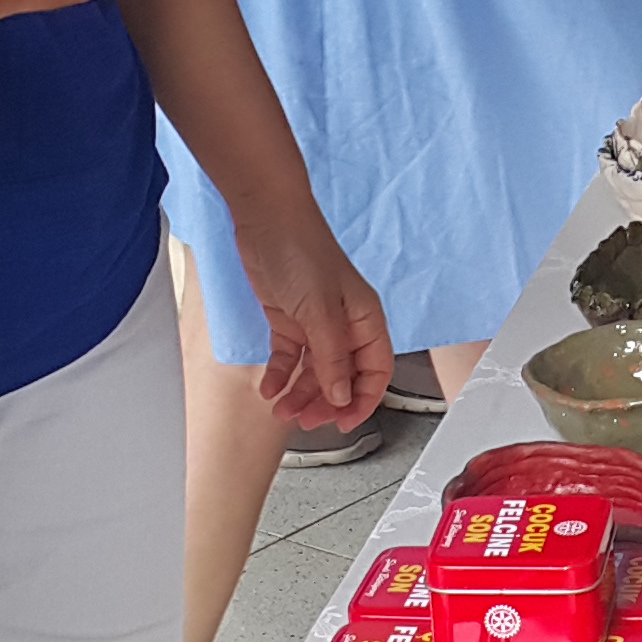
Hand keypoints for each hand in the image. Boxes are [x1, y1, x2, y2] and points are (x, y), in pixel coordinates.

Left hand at [234, 218, 392, 427]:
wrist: (266, 219)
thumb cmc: (303, 251)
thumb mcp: (320, 313)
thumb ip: (333, 358)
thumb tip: (341, 396)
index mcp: (364, 321)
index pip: (374, 372)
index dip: (362, 401)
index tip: (344, 423)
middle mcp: (343, 325)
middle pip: (342, 377)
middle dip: (325, 403)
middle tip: (306, 421)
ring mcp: (315, 323)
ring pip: (313, 371)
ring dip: (300, 393)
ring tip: (282, 411)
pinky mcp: (289, 318)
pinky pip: (288, 357)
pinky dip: (279, 375)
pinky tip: (269, 388)